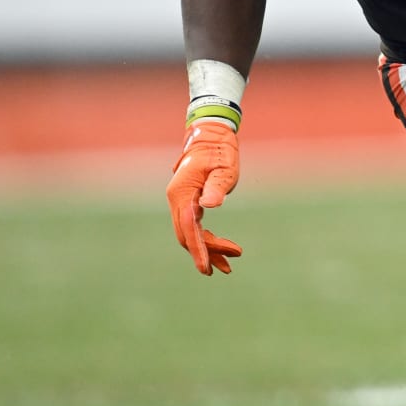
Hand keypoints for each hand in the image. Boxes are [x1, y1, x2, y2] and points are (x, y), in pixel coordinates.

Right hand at [165, 120, 242, 274]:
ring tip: (229, 265)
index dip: (198, 249)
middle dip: (206, 253)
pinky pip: (193, 228)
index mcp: (183, 193)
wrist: (212, 137)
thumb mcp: (224, 169)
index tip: (207, 267)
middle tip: (229, 267)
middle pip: (187, 235)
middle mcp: (177, 200)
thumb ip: (217, 187)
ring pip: (189, 234)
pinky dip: (206, 240)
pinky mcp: (187, 203)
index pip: (188, 228)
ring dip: (208, 249)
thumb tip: (208, 206)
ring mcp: (180, 202)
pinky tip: (222, 250)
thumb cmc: (220, 152)